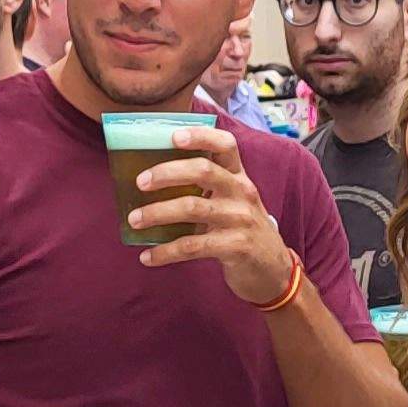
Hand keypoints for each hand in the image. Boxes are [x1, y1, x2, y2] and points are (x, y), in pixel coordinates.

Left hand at [131, 127, 296, 303]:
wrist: (273, 270)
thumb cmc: (242, 230)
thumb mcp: (233, 202)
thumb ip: (206, 188)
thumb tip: (153, 180)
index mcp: (239, 177)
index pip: (225, 145)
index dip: (200, 136)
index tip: (173, 136)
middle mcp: (242, 192)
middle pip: (203, 171)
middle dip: (167, 173)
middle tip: (140, 182)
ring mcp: (240, 219)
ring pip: (193, 208)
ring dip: (158, 213)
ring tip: (134, 220)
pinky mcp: (236, 247)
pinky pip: (193, 246)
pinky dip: (166, 252)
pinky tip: (148, 257)